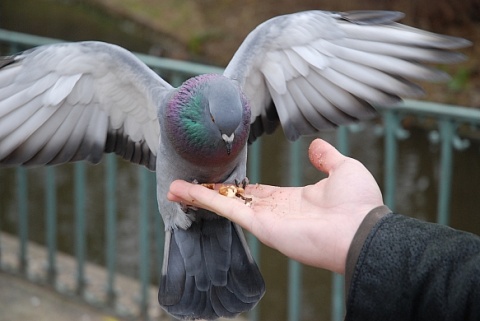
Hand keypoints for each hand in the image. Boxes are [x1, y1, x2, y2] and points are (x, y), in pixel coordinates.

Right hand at [167, 139, 383, 273]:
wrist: (363, 229)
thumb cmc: (359, 204)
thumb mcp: (343, 170)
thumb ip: (326, 157)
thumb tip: (315, 146)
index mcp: (292, 199)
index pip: (256, 191)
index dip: (236, 184)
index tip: (220, 177)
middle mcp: (274, 210)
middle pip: (234, 198)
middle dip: (209, 192)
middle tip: (185, 185)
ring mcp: (265, 219)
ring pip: (224, 203)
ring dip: (198, 195)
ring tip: (173, 188)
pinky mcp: (260, 225)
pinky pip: (227, 208)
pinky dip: (203, 199)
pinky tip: (184, 191)